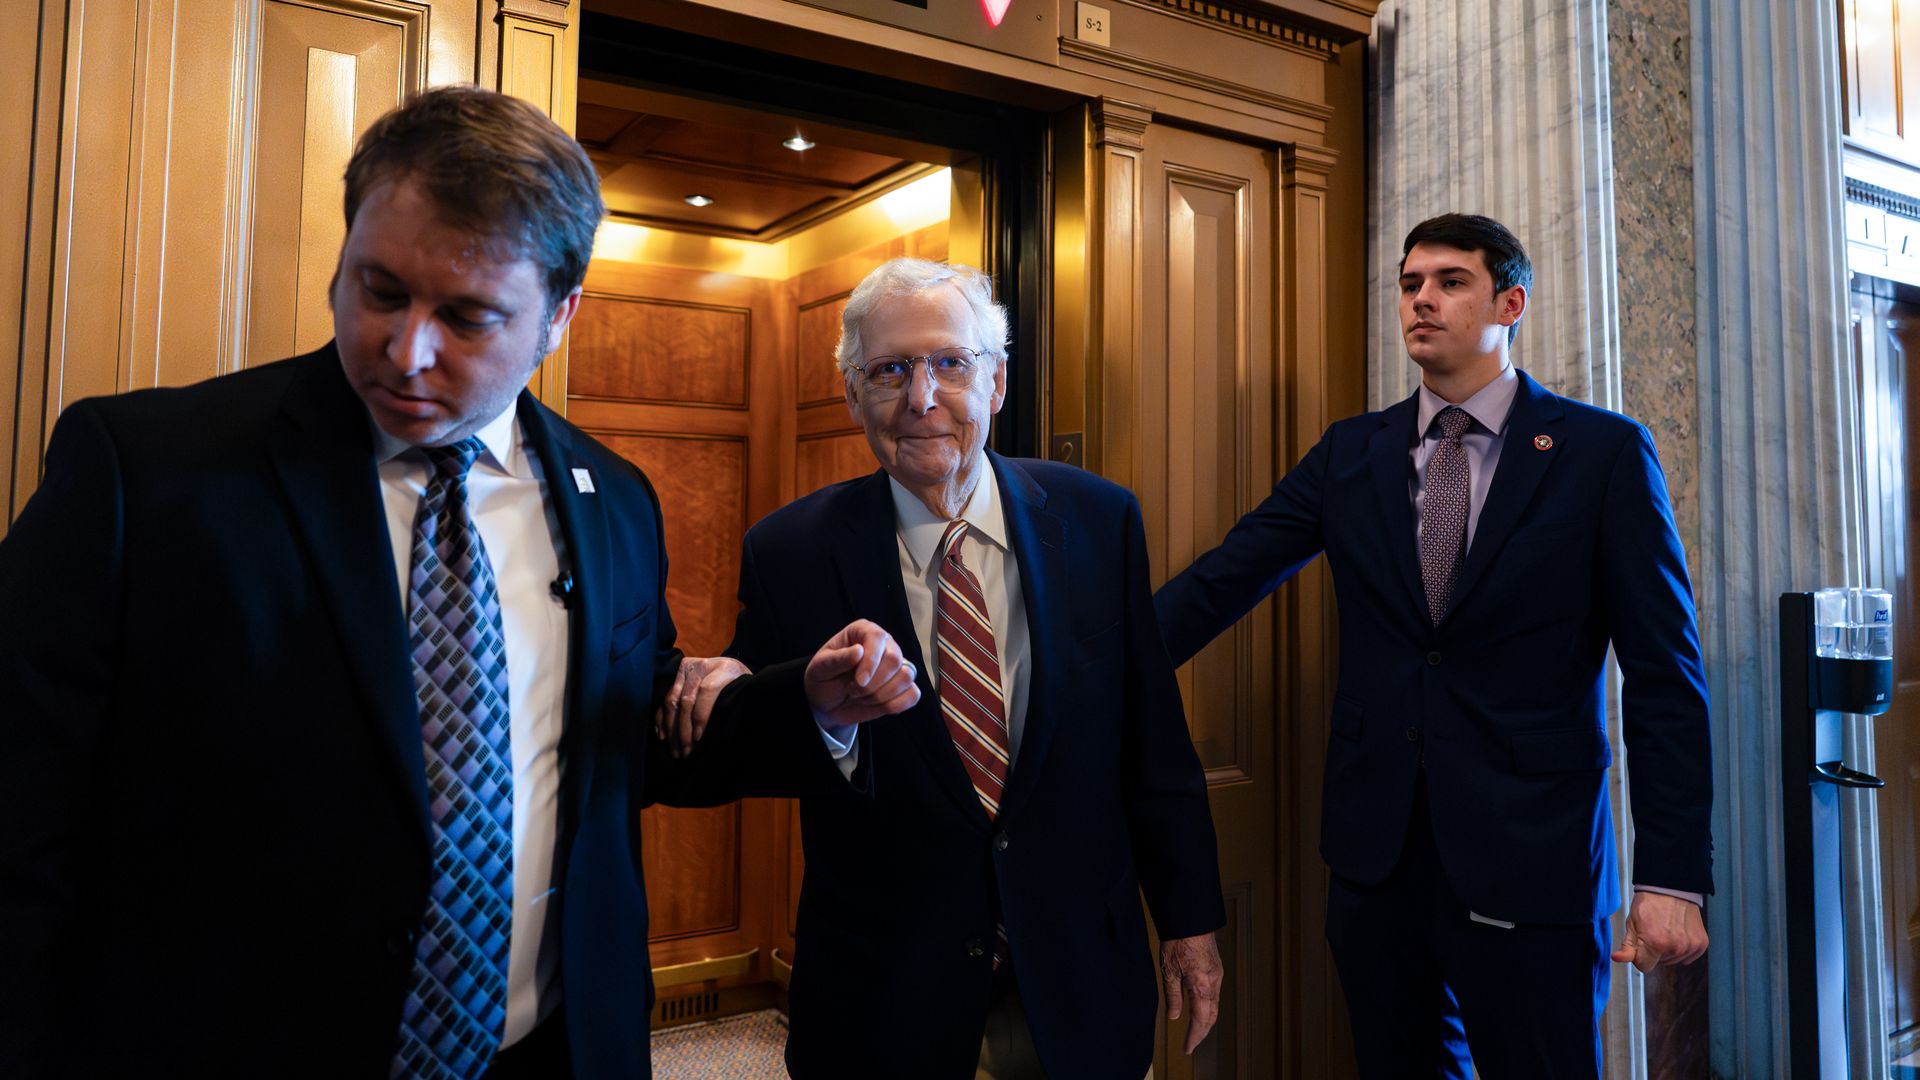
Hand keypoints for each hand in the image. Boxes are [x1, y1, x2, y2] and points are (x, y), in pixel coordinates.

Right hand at [654, 656, 750, 758]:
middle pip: (687, 700)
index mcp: (724, 669)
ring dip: (672, 729)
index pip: (707, 691)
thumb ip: (733, 704)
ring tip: (675, 750)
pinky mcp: (675, 676)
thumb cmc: (739, 686)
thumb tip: (719, 732)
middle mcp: (701, 666)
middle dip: (684, 729)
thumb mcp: (743, 692)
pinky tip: (663, 736)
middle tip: (685, 751)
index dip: (701, 715)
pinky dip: (661, 719)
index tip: (698, 738)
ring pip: (672, 702)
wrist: (730, 668)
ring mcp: (685, 671)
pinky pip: (663, 700)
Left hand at [803, 619, 919, 725]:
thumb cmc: (824, 679)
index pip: (878, 638)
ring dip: (881, 695)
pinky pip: (913, 695)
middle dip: (873, 683)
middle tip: (853, 690)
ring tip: (861, 697)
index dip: (871, 662)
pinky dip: (894, 705)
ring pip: (906, 677)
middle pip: (895, 660)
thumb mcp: (820, 668)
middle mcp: (885, 644)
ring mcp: (897, 666)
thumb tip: (859, 651)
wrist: (828, 702)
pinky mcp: (904, 687)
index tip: (859, 681)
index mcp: (864, 631)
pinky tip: (875, 705)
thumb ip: (837, 659)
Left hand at [1161, 931, 1222, 1053]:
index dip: (1194, 1036)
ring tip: (1196, 1032)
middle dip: (1202, 1032)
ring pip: (1215, 1006)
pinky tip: (1201, 1009)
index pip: (1200, 1020)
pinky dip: (1209, 1007)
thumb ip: (1173, 996)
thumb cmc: (1178, 940)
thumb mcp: (1169, 970)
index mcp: (1201, 985)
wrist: (1191, 918)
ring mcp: (1217, 975)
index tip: (1187, 1048)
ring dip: (1206, 1021)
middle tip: (1192, 1044)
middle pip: (1211, 1016)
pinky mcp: (1217, 969)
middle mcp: (1214, 983)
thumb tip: (1175, 1017)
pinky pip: (1215, 995)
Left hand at [1610, 891, 1707, 972]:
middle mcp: (1675, 947)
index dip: (1640, 956)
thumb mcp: (1632, 923)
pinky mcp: (1701, 944)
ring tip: (1667, 930)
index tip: (1641, 945)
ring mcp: (1690, 946)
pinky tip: (1678, 934)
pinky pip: (1688, 958)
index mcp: (1655, 943)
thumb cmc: (1650, 903)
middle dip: (1655, 951)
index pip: (1644, 967)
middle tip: (1655, 931)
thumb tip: (1617, 958)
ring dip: (1669, 950)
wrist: (1671, 888)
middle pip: (1659, 963)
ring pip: (1674, 961)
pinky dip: (1683, 949)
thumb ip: (1627, 946)